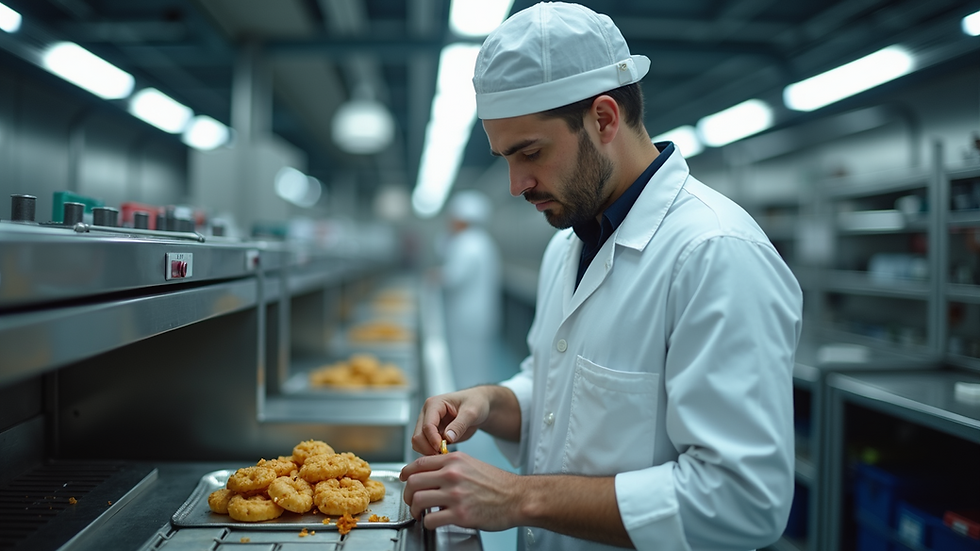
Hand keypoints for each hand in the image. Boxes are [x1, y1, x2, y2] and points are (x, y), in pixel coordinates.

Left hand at [399, 452, 520, 530]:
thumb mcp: (472, 463)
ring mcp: (455, 495)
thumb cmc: (498, 483)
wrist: (517, 497)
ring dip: (414, 509)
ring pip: (418, 500)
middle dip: (407, 494)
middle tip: (411, 500)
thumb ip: (451, 466)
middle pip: (414, 482)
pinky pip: (431, 520)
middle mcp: (452, 475)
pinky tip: (433, 522)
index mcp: (454, 461)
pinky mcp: (460, 515)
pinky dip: (427, 523)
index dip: (406, 473)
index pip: (419, 463)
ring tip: (419, 513)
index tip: (404, 479)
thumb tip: (431, 473)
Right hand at [411, 388, 492, 454]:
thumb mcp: (471, 412)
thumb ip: (459, 425)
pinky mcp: (432, 434)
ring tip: (445, 453)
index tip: (442, 448)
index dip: (433, 439)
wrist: (480, 406)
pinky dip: (432, 453)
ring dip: (429, 451)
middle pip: (418, 436)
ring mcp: (428, 425)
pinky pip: (425, 447)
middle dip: (429, 448)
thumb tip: (448, 438)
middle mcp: (427, 414)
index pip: (427, 425)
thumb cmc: (475, 403)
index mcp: (434, 404)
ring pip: (418, 443)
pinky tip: (444, 453)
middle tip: (444, 454)